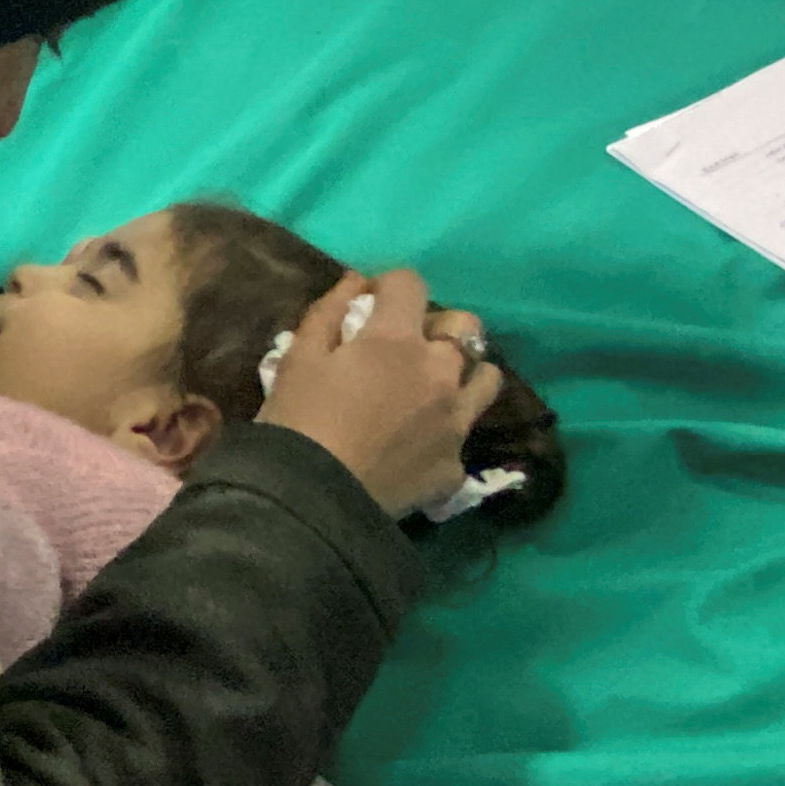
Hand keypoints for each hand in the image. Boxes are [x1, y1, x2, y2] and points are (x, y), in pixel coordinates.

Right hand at [257, 271, 503, 517]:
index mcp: (397, 340)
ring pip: (486, 378)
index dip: (388, 287)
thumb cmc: (297, 422)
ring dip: (465, 373)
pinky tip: (419, 446)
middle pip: (464, 326)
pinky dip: (444, 434)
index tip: (369, 304)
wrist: (312, 503)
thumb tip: (356, 282)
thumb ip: (329, 312)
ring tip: (435, 389)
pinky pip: (462, 437)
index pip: (410, 284)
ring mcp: (455, 421)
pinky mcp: (455, 466)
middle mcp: (439, 373)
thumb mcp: (298, 359)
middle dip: (438, 326)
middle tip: (406, 347)